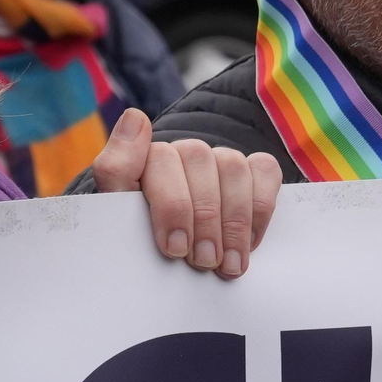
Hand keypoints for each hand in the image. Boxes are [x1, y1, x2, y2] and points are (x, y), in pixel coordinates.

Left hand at [92, 108, 281, 279]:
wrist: (185, 260)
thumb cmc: (150, 239)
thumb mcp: (123, 216)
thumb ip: (116, 168)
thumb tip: (134, 117)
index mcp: (145, 159)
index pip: (158, 156)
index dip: (170, 205)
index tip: (174, 247)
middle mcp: (183, 152)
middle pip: (197, 160)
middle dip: (203, 218)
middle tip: (203, 261)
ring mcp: (219, 158)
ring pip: (231, 167)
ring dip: (233, 221)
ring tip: (227, 263)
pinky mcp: (253, 169)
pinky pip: (264, 171)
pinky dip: (259, 209)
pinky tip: (249, 243)